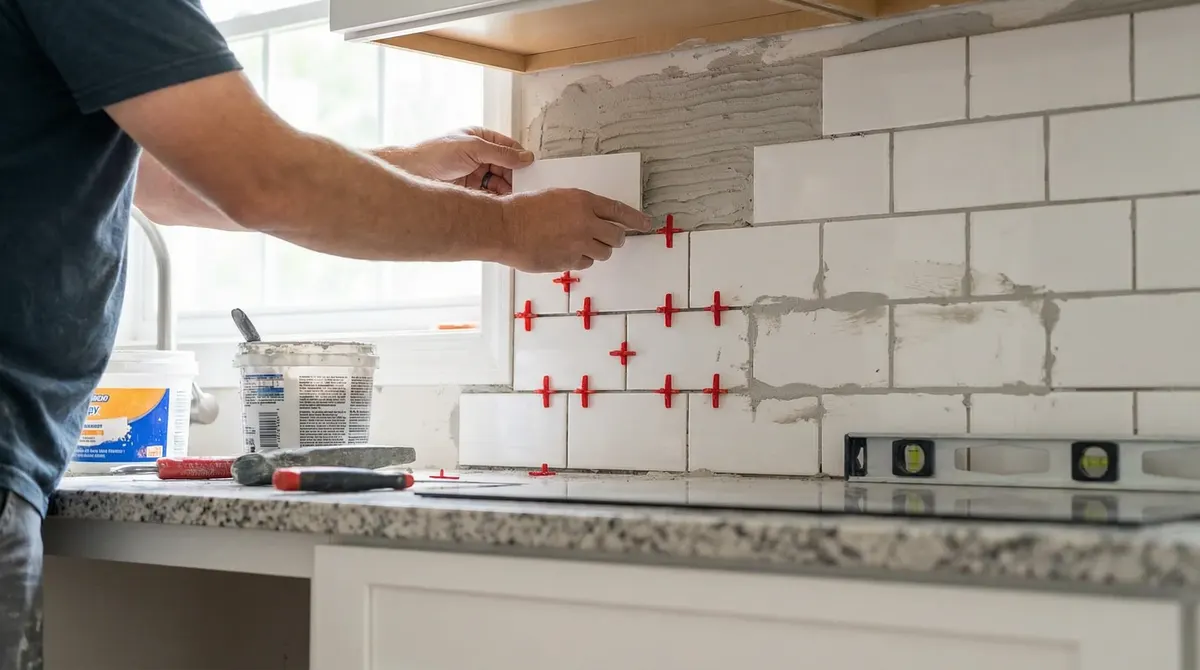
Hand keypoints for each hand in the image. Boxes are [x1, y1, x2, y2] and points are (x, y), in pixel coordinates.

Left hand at [375, 127, 532, 193]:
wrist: (412, 173)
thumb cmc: (434, 154)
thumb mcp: (472, 147)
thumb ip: (501, 153)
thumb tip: (525, 157)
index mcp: (480, 138)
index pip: (508, 146)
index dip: (520, 157)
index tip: (531, 169)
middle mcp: (478, 154)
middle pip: (505, 166)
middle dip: (514, 176)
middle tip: (524, 187)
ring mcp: (474, 172)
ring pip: (498, 182)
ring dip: (506, 189)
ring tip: (514, 197)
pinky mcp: (469, 190)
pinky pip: (489, 194)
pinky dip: (497, 198)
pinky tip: (503, 203)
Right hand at [499, 188, 654, 271]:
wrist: (505, 227)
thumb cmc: (524, 209)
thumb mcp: (556, 197)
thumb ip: (580, 207)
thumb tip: (595, 219)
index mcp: (583, 201)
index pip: (620, 211)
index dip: (636, 219)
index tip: (646, 224)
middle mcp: (586, 222)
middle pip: (616, 237)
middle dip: (614, 238)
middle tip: (607, 238)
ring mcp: (578, 244)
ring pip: (603, 253)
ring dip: (596, 250)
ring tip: (579, 244)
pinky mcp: (569, 261)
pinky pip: (586, 264)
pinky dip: (580, 260)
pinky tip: (565, 251)